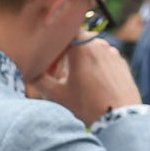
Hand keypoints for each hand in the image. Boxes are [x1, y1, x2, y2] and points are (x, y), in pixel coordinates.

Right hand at [26, 36, 143, 127]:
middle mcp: (99, 45)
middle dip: (67, 52)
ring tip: (76, 81)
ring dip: (81, 59)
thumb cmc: (86, 106)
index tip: (50, 63)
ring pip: (91, 48)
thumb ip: (37, 79)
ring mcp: (113, 53)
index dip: (54, 44)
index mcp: (81, 48)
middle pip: (77, 40)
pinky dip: (96, 66)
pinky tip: (93, 85)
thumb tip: (28, 70)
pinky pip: (104, 58)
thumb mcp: (55, 95)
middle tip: (60, 74)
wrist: (119, 119)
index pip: (64, 31)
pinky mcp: (122, 63)